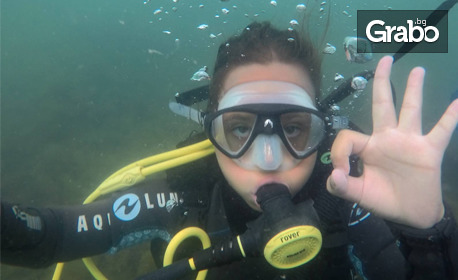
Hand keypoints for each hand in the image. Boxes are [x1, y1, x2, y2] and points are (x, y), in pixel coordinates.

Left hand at [326, 56, 457, 228]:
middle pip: (382, 104)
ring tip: (417, 70)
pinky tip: (457, 103)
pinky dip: (451, 118)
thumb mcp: (358, 194)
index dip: (339, 152)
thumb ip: (342, 186)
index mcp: (368, 146)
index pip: (349, 136)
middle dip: (381, 82)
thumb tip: (335, 175)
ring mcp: (409, 142)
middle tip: (383, 61)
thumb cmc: (383, 199)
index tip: (341, 172)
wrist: (410, 214)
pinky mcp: (429, 151)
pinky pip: (442, 131)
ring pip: (410, 110)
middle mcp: (387, 137)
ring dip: (413, 90)